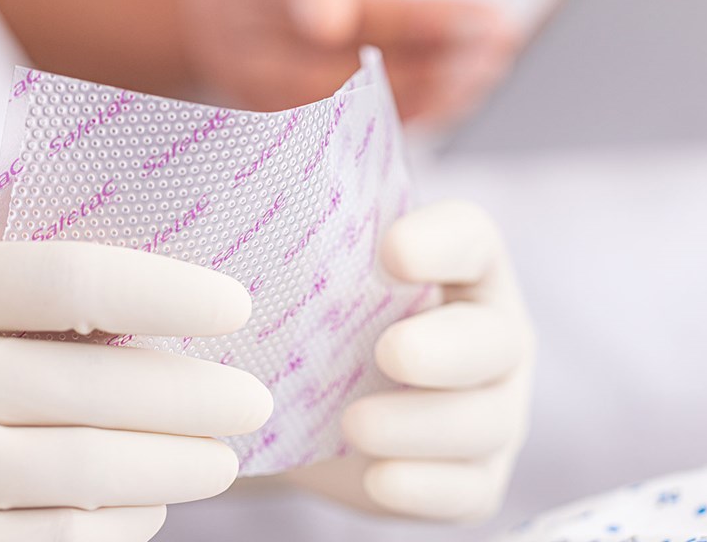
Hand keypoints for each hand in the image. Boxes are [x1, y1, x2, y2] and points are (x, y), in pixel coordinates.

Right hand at [0, 243, 271, 541]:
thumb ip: (14, 310)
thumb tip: (167, 321)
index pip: (72, 281)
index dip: (170, 292)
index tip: (235, 309)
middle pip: (98, 388)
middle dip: (199, 399)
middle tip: (252, 402)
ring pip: (92, 473)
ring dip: (177, 468)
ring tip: (221, 461)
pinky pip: (60, 541)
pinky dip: (123, 525)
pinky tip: (149, 509)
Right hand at [179, 0, 516, 123]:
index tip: (332, 17)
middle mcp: (238, 11)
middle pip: (326, 40)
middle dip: (416, 40)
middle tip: (494, 32)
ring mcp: (252, 69)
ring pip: (337, 95)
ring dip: (422, 85)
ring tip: (490, 65)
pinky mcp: (277, 111)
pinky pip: (342, 126)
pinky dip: (406, 112)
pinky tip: (461, 95)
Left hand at [285, 201, 533, 520]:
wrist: (310, 418)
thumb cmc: (315, 324)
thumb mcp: (307, 280)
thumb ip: (290, 247)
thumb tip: (212, 217)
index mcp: (463, 268)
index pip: (472, 239)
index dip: (441, 242)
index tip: (391, 250)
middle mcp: (492, 336)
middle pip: (494, 339)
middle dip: (446, 348)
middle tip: (388, 352)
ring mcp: (494, 410)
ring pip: (485, 421)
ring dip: (421, 424)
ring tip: (355, 425)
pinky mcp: (475, 478)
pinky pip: (468, 489)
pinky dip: (425, 486)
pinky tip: (379, 479)